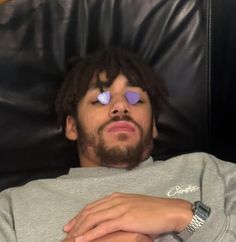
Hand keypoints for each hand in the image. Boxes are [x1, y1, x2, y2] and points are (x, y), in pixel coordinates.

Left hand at [63, 193, 192, 241]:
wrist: (168, 211)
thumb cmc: (152, 211)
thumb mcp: (132, 208)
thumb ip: (119, 211)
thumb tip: (109, 220)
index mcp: (116, 197)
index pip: (93, 206)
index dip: (80, 215)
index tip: (71, 225)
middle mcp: (115, 200)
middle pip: (89, 211)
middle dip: (76, 223)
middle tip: (65, 233)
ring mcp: (119, 208)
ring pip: (93, 219)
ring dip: (79, 229)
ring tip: (69, 239)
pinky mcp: (125, 218)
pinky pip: (103, 227)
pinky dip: (90, 234)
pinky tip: (81, 240)